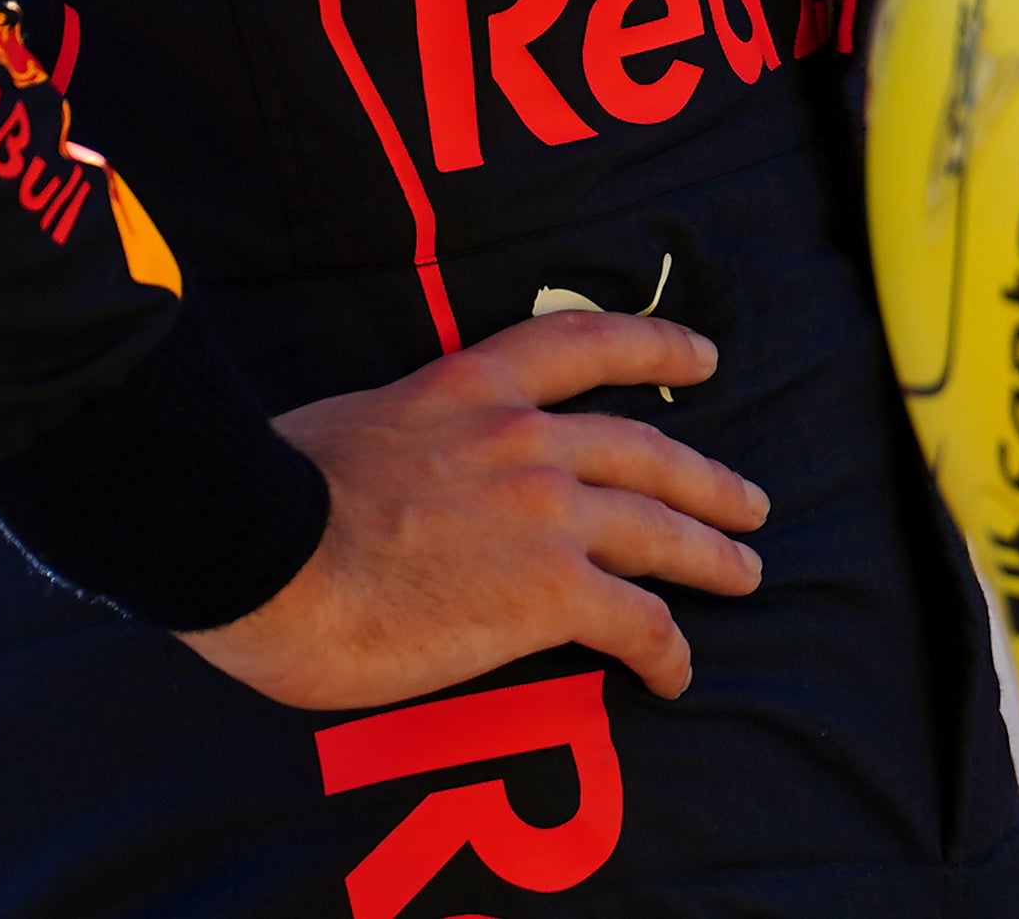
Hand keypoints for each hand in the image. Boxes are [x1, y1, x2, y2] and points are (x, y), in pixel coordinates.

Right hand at [178, 310, 765, 711]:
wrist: (269, 547)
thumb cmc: (270, 493)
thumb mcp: (345, 426)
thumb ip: (394, 437)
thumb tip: (373, 468)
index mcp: (470, 389)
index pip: (582, 347)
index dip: (655, 345)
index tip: (703, 355)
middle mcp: (525, 439)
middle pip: (645, 451)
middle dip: (705, 479)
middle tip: (749, 500)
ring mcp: (547, 512)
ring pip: (659, 530)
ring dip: (711, 554)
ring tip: (747, 571)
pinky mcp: (551, 590)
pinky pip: (636, 620)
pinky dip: (667, 647)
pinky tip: (677, 672)